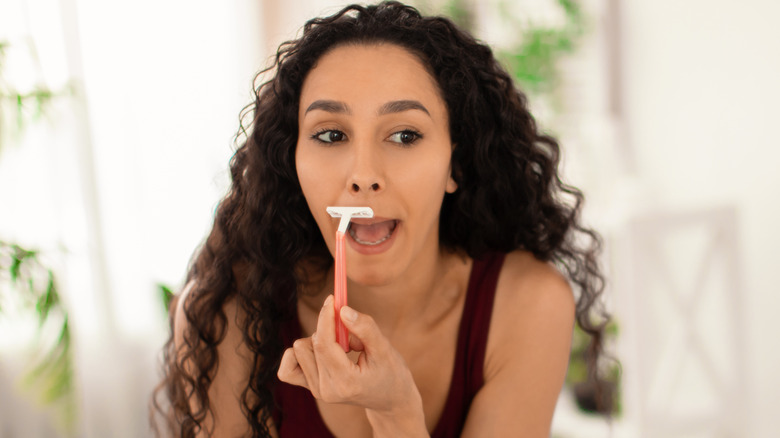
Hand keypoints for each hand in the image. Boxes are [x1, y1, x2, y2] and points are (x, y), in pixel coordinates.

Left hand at [277, 295, 425, 431]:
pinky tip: (320, 352)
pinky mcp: (310, 388)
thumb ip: (365, 328)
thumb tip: (342, 309)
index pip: (323, 344)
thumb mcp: (385, 349)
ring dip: (319, 340)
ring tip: (345, 349)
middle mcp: (326, 389)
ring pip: (299, 350)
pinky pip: (288, 368)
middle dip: (329, 329)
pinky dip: (300, 354)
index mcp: (345, 382)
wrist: (390, 399)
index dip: (325, 317)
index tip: (332, 298)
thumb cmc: (391, 371)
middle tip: (353, 336)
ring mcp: (316, 390)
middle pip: (310, 344)